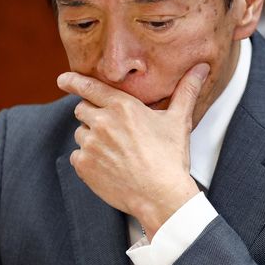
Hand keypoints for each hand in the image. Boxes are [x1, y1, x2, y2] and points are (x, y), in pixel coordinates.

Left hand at [56, 63, 209, 238]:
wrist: (161, 196)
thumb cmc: (171, 157)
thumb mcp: (179, 120)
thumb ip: (186, 90)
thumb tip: (202, 68)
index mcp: (122, 106)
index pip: (89, 86)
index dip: (73, 81)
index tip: (62, 79)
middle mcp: (102, 122)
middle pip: (82, 109)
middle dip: (93, 115)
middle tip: (114, 130)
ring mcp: (91, 145)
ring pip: (80, 133)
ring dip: (92, 138)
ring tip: (116, 151)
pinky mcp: (84, 166)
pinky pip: (77, 155)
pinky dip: (88, 159)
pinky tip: (108, 166)